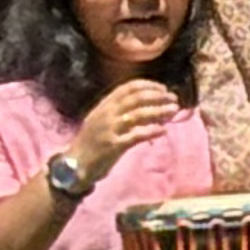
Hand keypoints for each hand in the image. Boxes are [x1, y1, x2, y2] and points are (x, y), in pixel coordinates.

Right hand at [67, 80, 183, 182]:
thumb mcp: (102, 120)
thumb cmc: (92, 142)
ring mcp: (109, 129)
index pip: (128, 87)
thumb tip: (150, 103)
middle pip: (136, 98)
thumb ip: (120, 110)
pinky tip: (164, 130)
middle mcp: (106, 113)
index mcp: (104, 105)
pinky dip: (152, 131)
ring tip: (174, 110)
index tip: (164, 88)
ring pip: (139, 114)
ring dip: (160, 110)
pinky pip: (136, 135)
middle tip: (174, 99)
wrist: (74, 163)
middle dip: (158, 96)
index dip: (148, 85)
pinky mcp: (113, 145)